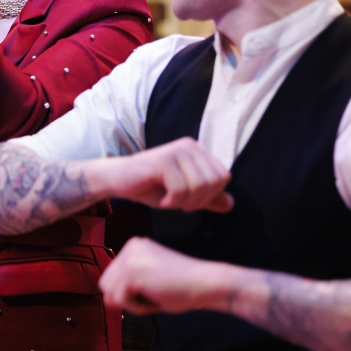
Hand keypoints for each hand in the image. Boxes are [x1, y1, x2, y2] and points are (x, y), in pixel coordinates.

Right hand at [92, 137, 232, 213]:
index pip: (224, 176)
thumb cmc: (152, 187)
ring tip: (170, 200)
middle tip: (180, 203)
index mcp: (199, 151)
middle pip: (215, 182)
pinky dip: (172, 202)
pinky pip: (180, 190)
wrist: (119, 180)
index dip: (211, 196)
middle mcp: (190, 146)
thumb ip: (208, 198)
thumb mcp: (185, 196)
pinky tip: (162, 199)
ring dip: (184, 202)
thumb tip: (230, 204)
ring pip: (199, 186)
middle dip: (199, 201)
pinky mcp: (163, 160)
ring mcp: (176, 151)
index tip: (190, 200)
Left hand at [100, 237, 225, 314]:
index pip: (112, 277)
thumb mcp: (149, 278)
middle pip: (107, 285)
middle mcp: (130, 247)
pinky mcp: (132, 272)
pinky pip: (121, 301)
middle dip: (128, 297)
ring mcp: (130, 258)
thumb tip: (107, 300)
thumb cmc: (182, 285)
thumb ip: (128, 284)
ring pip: (112, 294)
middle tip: (154, 295)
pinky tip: (157, 298)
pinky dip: (138, 308)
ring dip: (133, 304)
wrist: (203, 282)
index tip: (154, 287)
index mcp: (134, 245)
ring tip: (155, 296)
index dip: (130, 292)